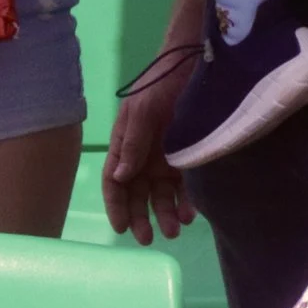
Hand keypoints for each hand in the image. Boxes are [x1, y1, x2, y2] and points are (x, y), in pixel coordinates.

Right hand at [101, 51, 197, 245]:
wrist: (193, 68)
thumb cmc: (161, 86)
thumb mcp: (142, 111)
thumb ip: (132, 143)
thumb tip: (121, 176)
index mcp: (124, 146)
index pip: (114, 181)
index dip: (116, 205)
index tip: (122, 227)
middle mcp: (142, 158)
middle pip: (137, 195)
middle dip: (140, 218)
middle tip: (147, 238)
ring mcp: (165, 160)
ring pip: (161, 196)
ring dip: (165, 215)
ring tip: (174, 230)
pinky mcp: (187, 159)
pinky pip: (184, 187)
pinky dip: (186, 203)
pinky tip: (190, 214)